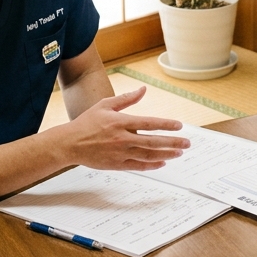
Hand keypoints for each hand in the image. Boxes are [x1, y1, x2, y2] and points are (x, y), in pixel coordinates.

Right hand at [58, 88, 188, 170]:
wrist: (69, 144)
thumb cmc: (87, 123)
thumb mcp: (105, 105)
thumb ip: (126, 98)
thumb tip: (143, 90)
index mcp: (120, 122)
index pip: (149, 123)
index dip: (166, 125)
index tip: (180, 126)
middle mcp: (122, 138)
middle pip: (153, 141)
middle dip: (173, 142)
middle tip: (187, 143)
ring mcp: (120, 153)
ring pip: (148, 155)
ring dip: (166, 154)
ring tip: (179, 153)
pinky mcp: (116, 164)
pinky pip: (138, 166)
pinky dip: (152, 165)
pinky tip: (162, 162)